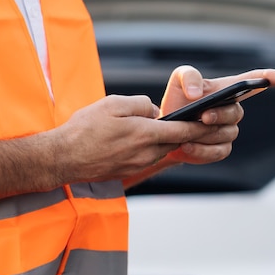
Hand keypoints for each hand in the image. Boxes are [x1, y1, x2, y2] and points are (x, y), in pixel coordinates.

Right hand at [52, 94, 221, 183]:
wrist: (62, 159)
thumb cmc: (84, 129)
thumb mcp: (112, 104)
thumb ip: (139, 104)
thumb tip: (154, 111)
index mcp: (145, 134)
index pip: (183, 130)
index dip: (200, 125)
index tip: (212, 119)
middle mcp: (146, 153)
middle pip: (176, 141)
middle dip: (187, 132)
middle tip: (196, 121)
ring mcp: (138, 164)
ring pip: (162, 149)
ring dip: (167, 139)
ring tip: (165, 126)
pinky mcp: (130, 170)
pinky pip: (149, 157)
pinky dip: (152, 147)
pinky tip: (142, 138)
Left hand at [159, 65, 274, 164]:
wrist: (166, 131)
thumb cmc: (177, 103)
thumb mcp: (178, 81)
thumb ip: (189, 76)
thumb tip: (196, 93)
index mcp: (226, 90)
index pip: (250, 82)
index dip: (265, 78)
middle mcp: (232, 111)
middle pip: (236, 113)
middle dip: (220, 115)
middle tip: (203, 116)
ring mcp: (229, 131)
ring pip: (225, 134)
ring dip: (203, 134)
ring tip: (185, 133)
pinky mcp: (221, 150)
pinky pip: (217, 152)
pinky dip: (200, 150)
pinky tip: (186, 146)